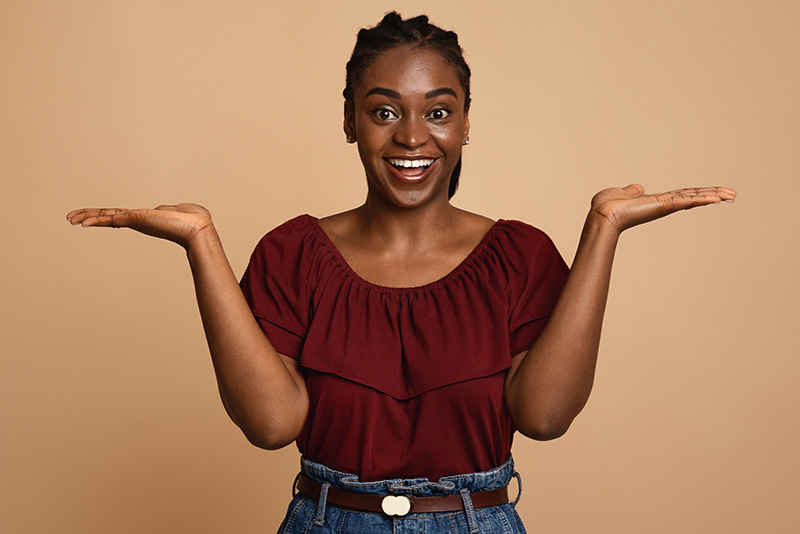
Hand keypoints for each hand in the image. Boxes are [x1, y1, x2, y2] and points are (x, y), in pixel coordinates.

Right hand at [66, 203, 214, 248]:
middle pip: (108, 217)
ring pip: (107, 217)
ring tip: (70, 219)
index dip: (103, 216)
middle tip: (70, 218)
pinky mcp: (138, 220)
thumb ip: (167, 210)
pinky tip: (83, 223)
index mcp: (145, 218)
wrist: (198, 228)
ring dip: (88, 217)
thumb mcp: (176, 210)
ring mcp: (137, 221)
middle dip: (89, 217)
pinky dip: (98, 220)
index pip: (118, 215)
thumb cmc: (193, 220)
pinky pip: (113, 219)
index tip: (89, 217)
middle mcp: (138, 221)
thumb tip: (166, 209)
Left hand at [590, 184, 736, 232]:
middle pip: (693, 196)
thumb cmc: (607, 206)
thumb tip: (637, 188)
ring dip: (714, 195)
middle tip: (733, 195)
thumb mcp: (622, 194)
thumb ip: (632, 191)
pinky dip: (703, 198)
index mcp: (655, 201)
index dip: (698, 193)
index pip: (682, 195)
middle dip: (713, 194)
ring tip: (732, 195)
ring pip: (694, 198)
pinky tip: (718, 198)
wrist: (602, 215)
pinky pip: (687, 200)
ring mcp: (665, 205)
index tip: (714, 193)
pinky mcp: (663, 205)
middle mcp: (663, 204)